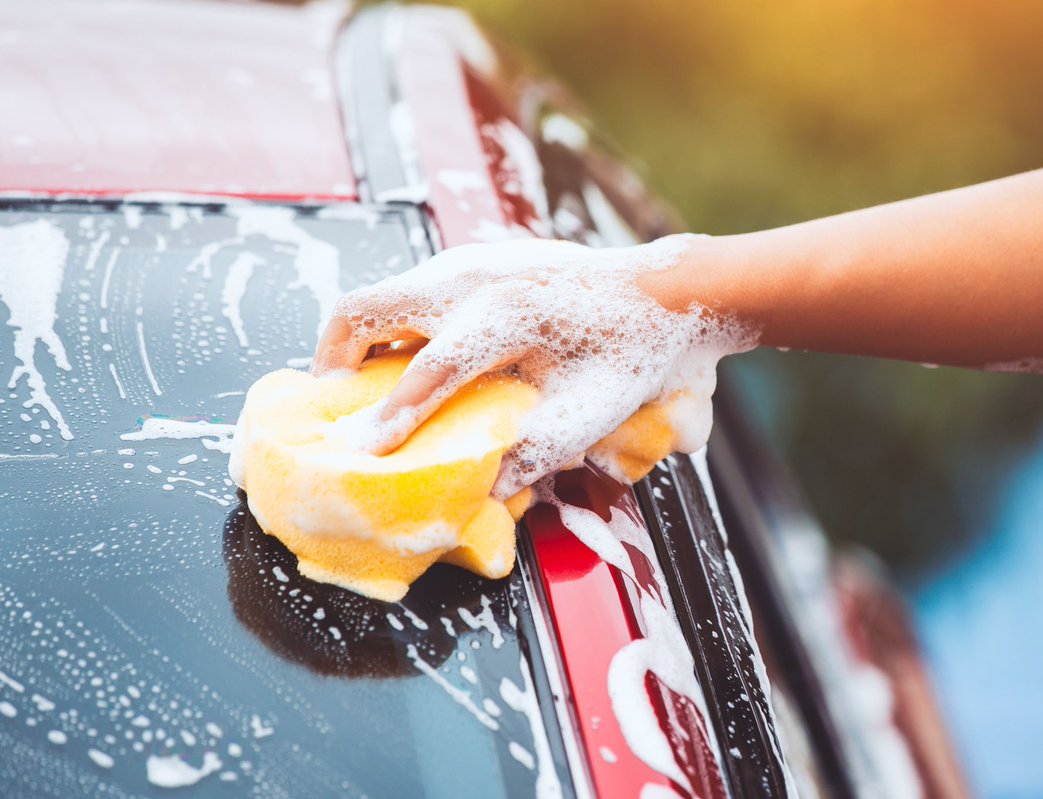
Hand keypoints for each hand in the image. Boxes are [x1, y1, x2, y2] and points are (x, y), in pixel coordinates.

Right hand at [311, 237, 753, 496]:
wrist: (663, 295)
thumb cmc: (630, 354)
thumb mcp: (586, 415)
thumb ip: (527, 452)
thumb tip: (475, 489)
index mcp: (505, 315)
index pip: (425, 370)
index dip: (390, 417)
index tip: (363, 452)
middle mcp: (475, 279)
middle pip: (365, 309)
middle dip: (334, 361)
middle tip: (335, 409)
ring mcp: (471, 262)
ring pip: (382, 296)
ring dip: (362, 343)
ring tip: (366, 394)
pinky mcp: (477, 261)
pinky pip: (411, 292)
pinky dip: (394, 328)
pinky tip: (413, 365)